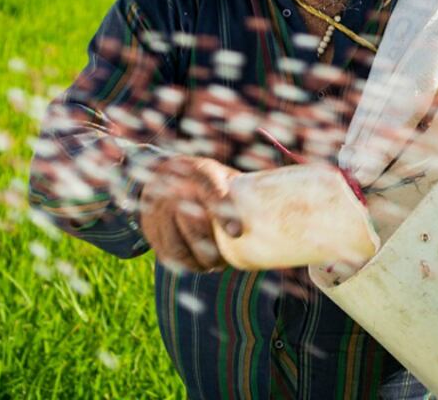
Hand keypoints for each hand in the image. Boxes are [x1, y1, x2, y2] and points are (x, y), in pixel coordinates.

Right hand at [139, 156, 241, 272]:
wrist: (160, 173)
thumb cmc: (206, 179)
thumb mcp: (223, 175)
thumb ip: (243, 192)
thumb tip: (287, 214)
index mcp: (199, 172)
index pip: (209, 190)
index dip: (222, 211)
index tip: (236, 232)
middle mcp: (175, 188)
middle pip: (191, 223)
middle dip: (209, 247)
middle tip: (223, 261)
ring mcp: (158, 209)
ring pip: (176, 244)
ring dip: (196, 261)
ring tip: (213, 265)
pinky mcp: (150, 229)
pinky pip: (167, 254)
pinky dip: (183, 263)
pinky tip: (197, 264)